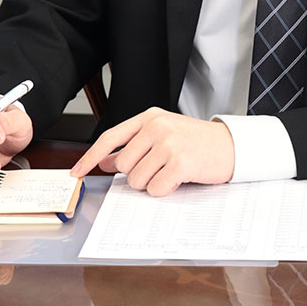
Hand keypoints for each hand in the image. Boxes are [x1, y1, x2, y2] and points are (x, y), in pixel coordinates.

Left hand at [70, 107, 234, 195]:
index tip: (76, 171)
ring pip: (136, 180)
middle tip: (159, 167)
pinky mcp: (179, 162)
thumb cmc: (195, 141)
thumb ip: (133, 144)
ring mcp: (168, 143)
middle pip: (122, 166)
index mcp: (149, 116)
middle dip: (136, 174)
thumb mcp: (163, 134)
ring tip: (171, 170)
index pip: (111, 137)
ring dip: (152, 183)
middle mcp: (157, 126)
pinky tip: (179, 178)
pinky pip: (155, 189)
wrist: (230, 145)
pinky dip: (165, 190)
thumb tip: (104, 161)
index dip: (91, 156)